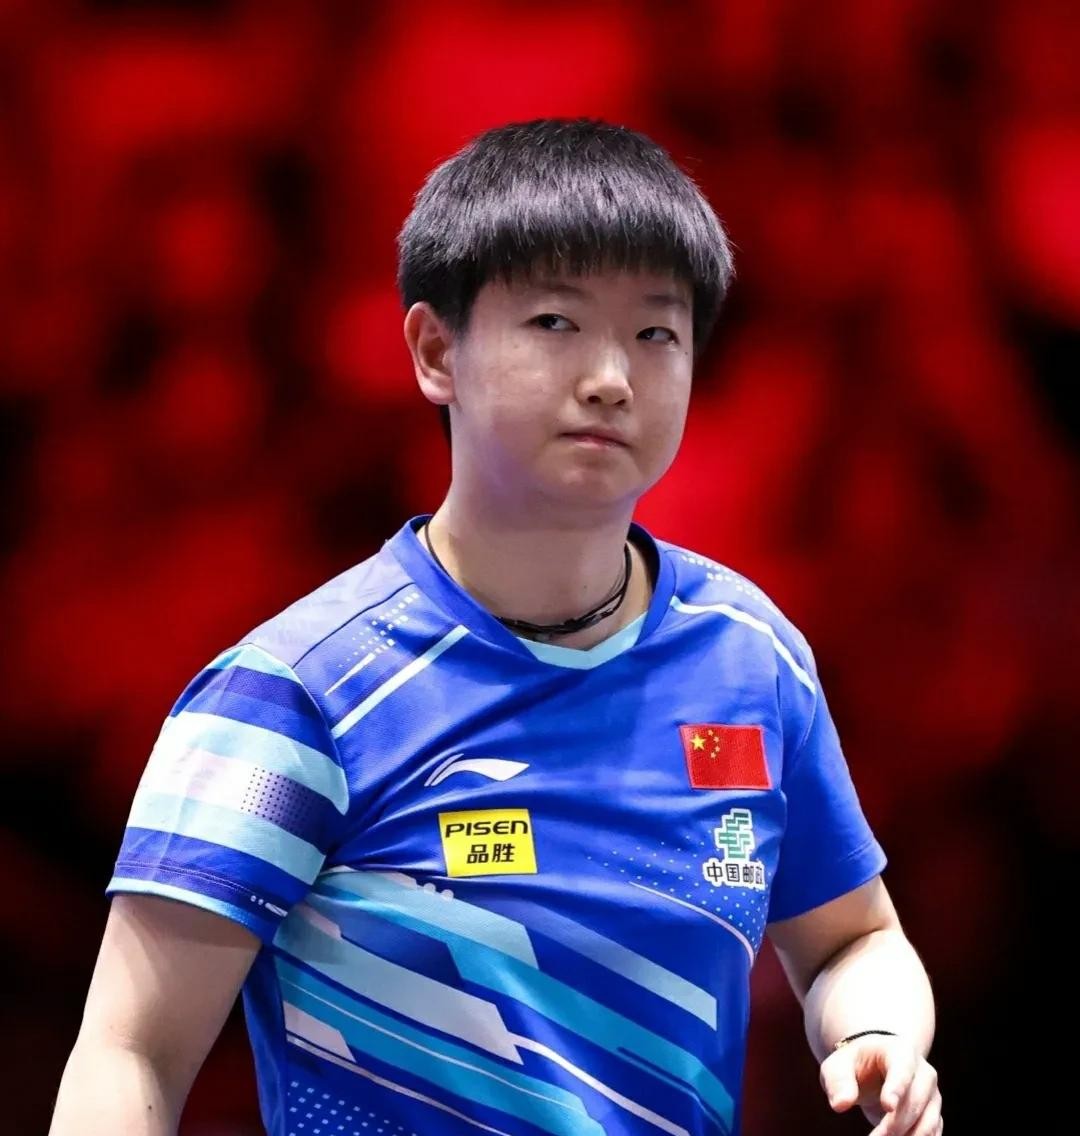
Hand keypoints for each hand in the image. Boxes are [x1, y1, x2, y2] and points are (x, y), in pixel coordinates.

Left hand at [819, 1034, 941, 1134]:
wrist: (874, 1067)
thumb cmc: (855, 1065)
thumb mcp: (839, 1066)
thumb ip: (838, 1082)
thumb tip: (840, 1104)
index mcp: (900, 1052)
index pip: (902, 1069)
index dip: (896, 1088)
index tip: (887, 1107)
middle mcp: (923, 1073)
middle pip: (915, 1100)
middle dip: (895, 1124)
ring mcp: (932, 1095)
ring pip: (928, 1121)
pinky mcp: (933, 1114)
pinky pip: (933, 1133)